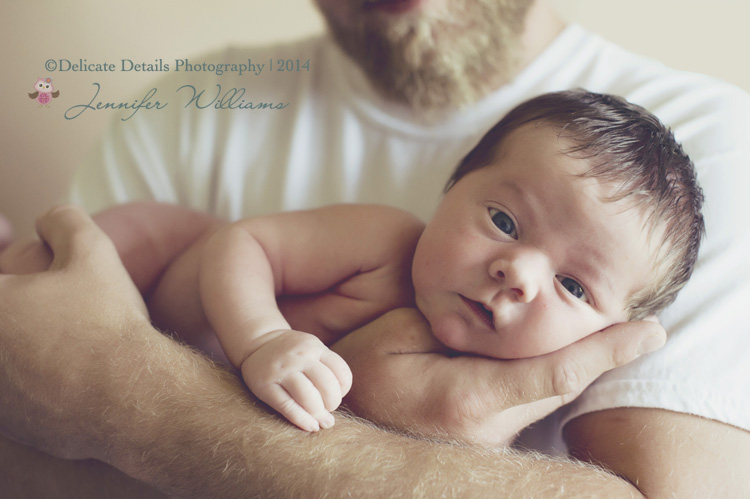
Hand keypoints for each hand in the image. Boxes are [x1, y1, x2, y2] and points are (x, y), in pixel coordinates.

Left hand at [0, 205, 149, 459]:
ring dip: (19, 330)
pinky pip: (12, 385)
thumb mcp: (94, 253)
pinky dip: (28, 368)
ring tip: (59, 319)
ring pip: (5, 349)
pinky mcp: (9, 422)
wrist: (130, 398)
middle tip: (38, 283)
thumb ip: (65, 222)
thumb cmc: (106, 322)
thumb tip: (49, 219)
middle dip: (13, 290)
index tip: (11, 234)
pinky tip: (68, 360)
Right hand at [241, 330, 352, 431]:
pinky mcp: (265, 385)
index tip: (339, 395)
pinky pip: (288, 407)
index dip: (344, 389)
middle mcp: (300, 356)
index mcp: (314, 347)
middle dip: (332, 403)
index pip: (340, 371)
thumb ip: (326, 369)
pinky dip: (302, 420)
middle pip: (327, 385)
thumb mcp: (312, 349)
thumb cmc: (292, 353)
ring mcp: (282, 370)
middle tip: (328, 409)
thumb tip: (336, 405)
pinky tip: (311, 426)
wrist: (258, 343)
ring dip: (319, 414)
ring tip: (320, 420)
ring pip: (308, 398)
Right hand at [334, 308, 665, 445]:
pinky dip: (555, 372)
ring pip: (552, 392)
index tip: (652, 331)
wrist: (353, 431)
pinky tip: (556, 349)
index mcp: (470, 397)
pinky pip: (534, 397)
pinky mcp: (491, 433)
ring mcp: (493, 435)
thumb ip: (449, 320)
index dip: (607, 351)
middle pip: (565, 382)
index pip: (556, 373)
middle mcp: (492, 425)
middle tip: (642, 324)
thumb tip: (494, 311)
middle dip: (605, 352)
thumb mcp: (392, 336)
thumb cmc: (366, 381)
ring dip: (581, 361)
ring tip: (606, 330)